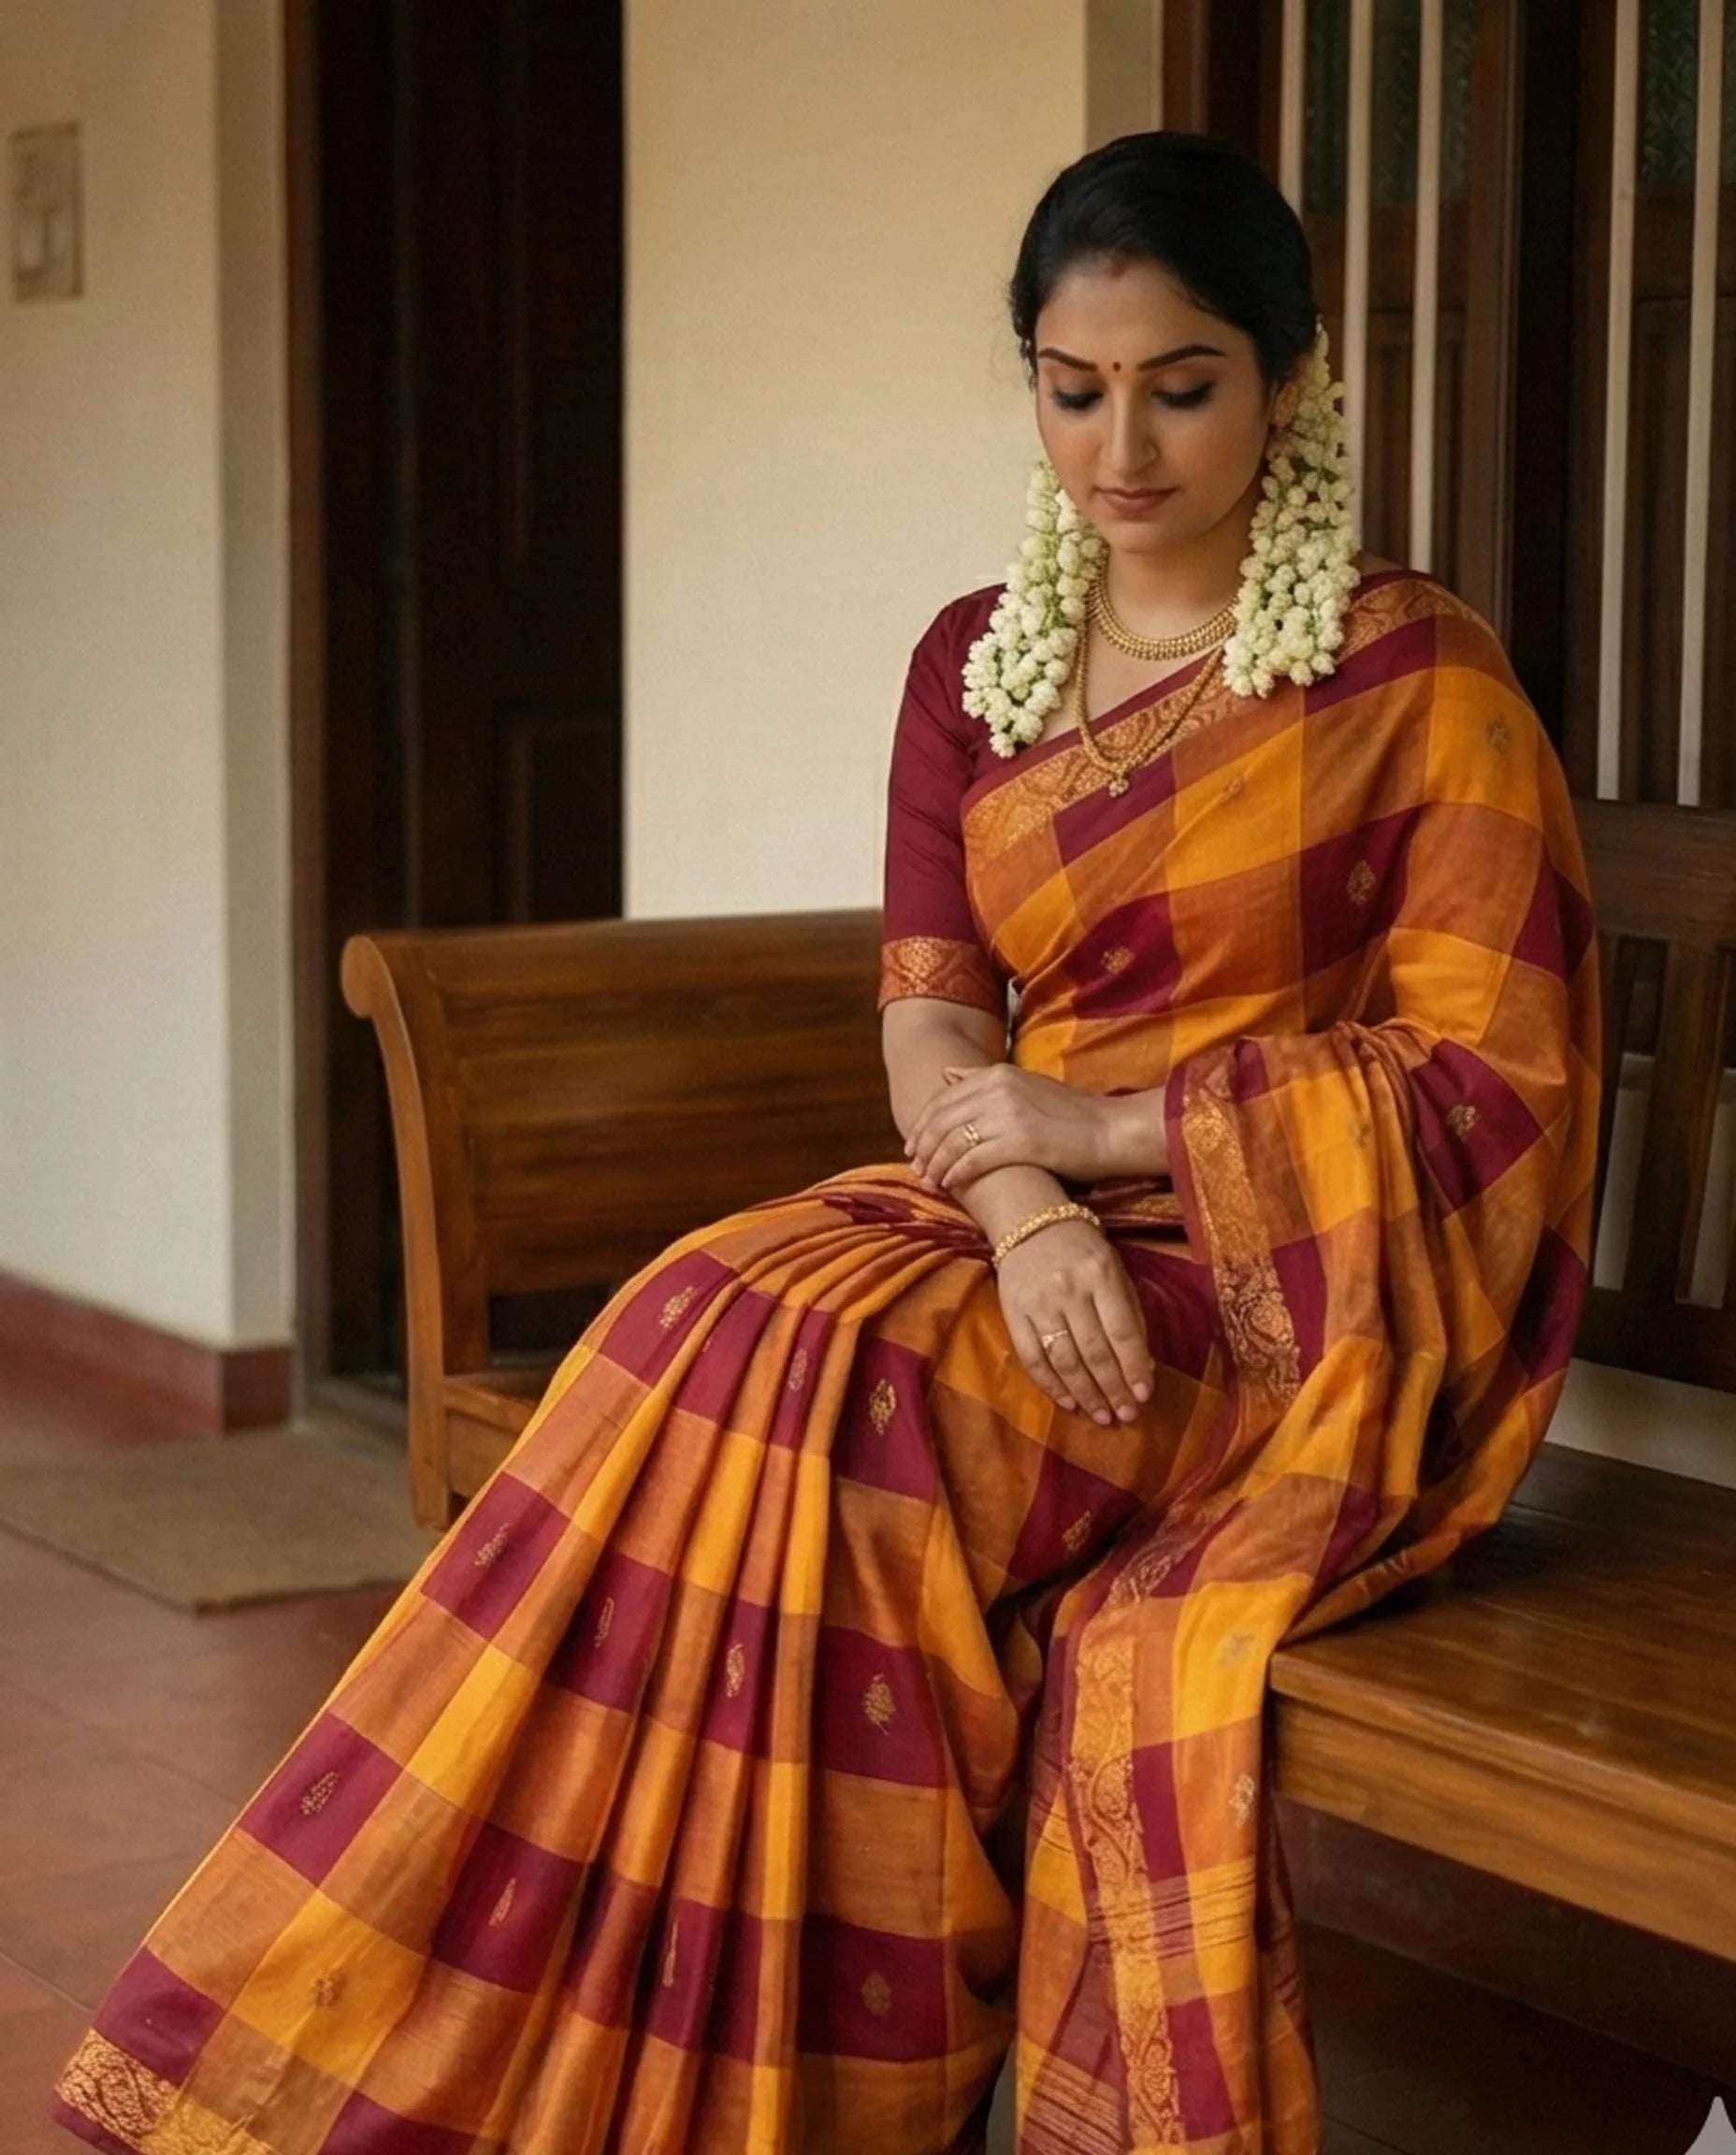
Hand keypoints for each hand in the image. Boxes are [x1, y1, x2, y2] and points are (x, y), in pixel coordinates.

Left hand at [905, 1063, 1117, 1194]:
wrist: (1111, 1131)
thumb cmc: (1071, 1113)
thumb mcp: (1026, 1083)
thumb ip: (984, 1078)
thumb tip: (946, 1073)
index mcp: (998, 1073)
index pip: (944, 1098)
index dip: (923, 1123)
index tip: (913, 1144)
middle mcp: (998, 1089)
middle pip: (942, 1120)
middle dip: (923, 1146)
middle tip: (915, 1167)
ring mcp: (1008, 1115)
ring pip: (953, 1141)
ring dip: (935, 1164)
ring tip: (929, 1181)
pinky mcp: (1020, 1142)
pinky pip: (973, 1159)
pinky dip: (956, 1174)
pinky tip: (950, 1185)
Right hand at [996, 1219, 1155, 1424]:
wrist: (1029, 1223)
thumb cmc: (1082, 1250)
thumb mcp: (1115, 1270)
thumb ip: (1130, 1313)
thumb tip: (1143, 1365)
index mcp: (1101, 1274)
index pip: (1122, 1330)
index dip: (1134, 1367)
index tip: (1145, 1395)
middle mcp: (1069, 1289)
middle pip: (1094, 1351)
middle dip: (1113, 1389)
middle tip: (1126, 1416)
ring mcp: (1038, 1302)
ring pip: (1064, 1359)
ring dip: (1085, 1394)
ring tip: (1102, 1416)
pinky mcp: (1012, 1312)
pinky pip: (1032, 1358)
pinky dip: (1051, 1385)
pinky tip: (1069, 1402)